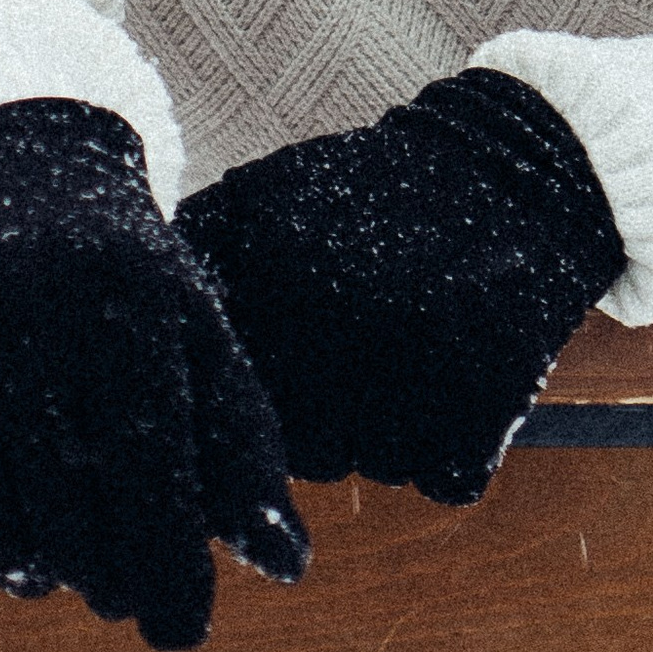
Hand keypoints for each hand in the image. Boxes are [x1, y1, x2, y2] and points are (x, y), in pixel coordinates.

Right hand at [0, 96, 308, 651]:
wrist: (3, 156)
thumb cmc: (119, 271)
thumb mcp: (193, 328)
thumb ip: (241, 442)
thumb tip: (288, 567)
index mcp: (124, 294)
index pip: (152, 474)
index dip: (172, 572)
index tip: (183, 631)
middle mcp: (26, 304)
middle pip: (73, 521)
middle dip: (106, 576)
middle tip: (116, 583)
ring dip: (28, 566)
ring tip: (54, 548)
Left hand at [175, 69, 623, 504]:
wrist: (513, 175)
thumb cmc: (379, 188)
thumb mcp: (274, 190)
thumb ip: (201, 247)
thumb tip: (139, 318)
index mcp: (276, 276)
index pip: (230, 391)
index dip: (251, 385)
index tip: (290, 352)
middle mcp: (338, 335)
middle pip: (298, 443)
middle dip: (317, 411)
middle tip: (360, 343)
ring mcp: (412, 383)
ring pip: (369, 465)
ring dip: (382, 428)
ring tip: (409, 345)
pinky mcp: (480, 419)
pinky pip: (439, 476)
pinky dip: (447, 443)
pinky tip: (454, 372)